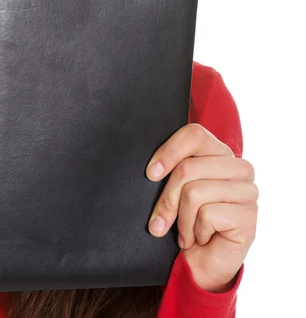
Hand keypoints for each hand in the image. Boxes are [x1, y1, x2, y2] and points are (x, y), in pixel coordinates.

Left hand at [146, 123, 257, 291]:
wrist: (200, 265)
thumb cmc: (186, 223)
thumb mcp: (175, 191)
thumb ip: (172, 171)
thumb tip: (152, 171)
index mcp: (222, 154)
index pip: (195, 134)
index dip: (169, 151)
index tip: (150, 174)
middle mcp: (240, 168)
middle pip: (189, 167)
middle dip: (168, 198)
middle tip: (161, 221)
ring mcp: (248, 191)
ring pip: (194, 192)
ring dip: (182, 220)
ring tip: (187, 231)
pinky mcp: (249, 216)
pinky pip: (207, 214)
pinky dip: (195, 232)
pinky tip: (203, 239)